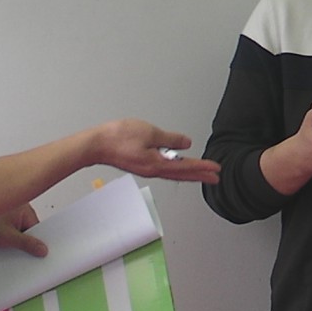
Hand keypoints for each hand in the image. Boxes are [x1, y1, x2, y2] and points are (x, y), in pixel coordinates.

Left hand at [0, 205, 47, 256]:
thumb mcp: (8, 237)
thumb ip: (27, 244)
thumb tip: (42, 249)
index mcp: (23, 208)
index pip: (36, 228)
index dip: (37, 241)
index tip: (38, 253)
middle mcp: (13, 210)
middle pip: (24, 231)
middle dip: (21, 244)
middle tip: (18, 253)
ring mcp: (1, 217)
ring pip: (11, 234)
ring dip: (8, 244)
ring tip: (2, 250)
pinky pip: (1, 236)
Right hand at [95, 119, 221, 183]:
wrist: (96, 144)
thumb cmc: (118, 138)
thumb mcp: (149, 132)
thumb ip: (170, 139)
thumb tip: (186, 144)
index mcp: (157, 164)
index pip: (186, 167)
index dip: (203, 167)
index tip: (216, 169)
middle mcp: (153, 170)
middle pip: (181, 174)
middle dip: (199, 175)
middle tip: (214, 178)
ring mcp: (147, 168)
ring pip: (173, 172)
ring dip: (188, 173)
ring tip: (200, 173)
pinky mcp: (140, 164)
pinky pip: (163, 168)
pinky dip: (175, 169)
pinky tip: (176, 165)